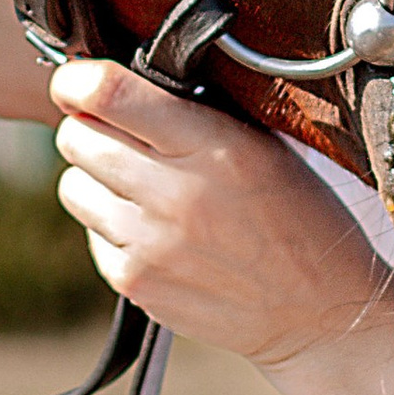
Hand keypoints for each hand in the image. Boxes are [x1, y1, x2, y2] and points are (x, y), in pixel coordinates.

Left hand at [48, 62, 393, 364]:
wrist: (319, 312)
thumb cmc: (301, 219)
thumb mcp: (267, 147)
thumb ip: (197, 114)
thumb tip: (124, 88)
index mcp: (215, 146)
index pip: (109, 94)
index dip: (78, 81)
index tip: (78, 83)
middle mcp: (175, 194)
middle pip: (76, 138)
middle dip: (89, 128)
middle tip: (118, 136)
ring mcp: (150, 244)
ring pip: (73, 186)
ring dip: (95, 179)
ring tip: (137, 187)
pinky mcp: (136, 284)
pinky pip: (91, 236)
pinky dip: (110, 228)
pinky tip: (153, 232)